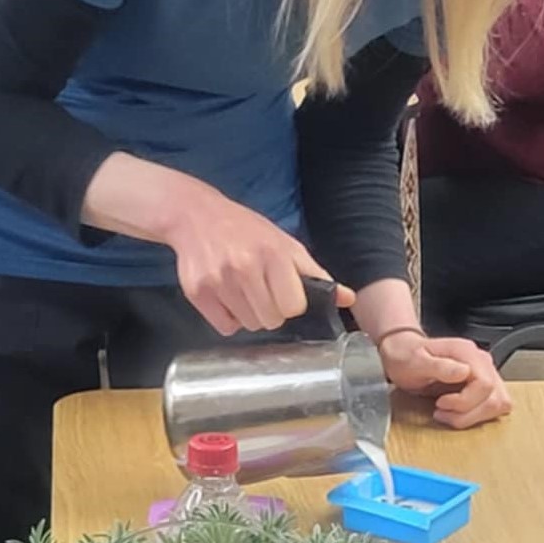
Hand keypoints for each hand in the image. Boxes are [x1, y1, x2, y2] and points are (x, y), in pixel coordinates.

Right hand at [164, 187, 354, 334]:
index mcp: (273, 254)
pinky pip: (224, 327)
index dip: (292, 303)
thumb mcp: (284, 243)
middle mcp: (244, 268)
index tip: (284, 291)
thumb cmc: (246, 230)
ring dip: (250, 314)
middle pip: (271, 320)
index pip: (294, 306)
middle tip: (262, 291)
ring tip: (243, 290)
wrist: (195, 215)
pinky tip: (227, 296)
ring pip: (248, 326)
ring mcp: (218, 281)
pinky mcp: (197, 292)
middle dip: (271, 310)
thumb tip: (348, 298)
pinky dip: (229, 318)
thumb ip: (314, 273)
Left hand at [379, 330, 511, 428]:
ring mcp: (485, 373)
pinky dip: (477, 416)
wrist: (403, 353)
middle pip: (495, 398)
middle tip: (442, 412)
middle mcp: (480, 361)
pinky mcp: (483, 386)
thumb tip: (464, 372)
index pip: (485, 384)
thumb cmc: (407, 356)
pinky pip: (493, 406)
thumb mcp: (415, 361)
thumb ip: (439, 366)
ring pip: (499, 404)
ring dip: (474, 417)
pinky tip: (457, 413)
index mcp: (467, 352)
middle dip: (467, 413)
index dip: (465, 401)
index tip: (441, 404)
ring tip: (449, 414)